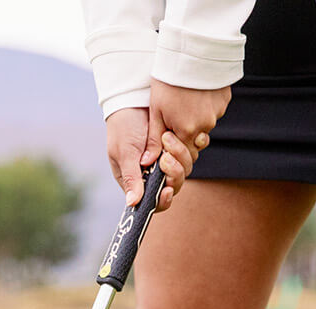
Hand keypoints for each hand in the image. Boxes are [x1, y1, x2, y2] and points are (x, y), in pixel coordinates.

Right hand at [105, 82, 230, 210]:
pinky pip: (192, 152)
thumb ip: (131, 177)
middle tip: (167, 157)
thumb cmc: (123, 126)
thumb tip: (132, 203)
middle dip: (174, 174)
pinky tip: (185, 137)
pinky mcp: (178, 145)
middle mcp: (153, 173)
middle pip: (173, 186)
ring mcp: (166, 159)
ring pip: (184, 169)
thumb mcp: (125, 152)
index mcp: (136, 180)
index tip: (168, 190)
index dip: (162, 200)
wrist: (134, 98)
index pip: (152, 201)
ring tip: (168, 138)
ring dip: (181, 156)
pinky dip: (191, 146)